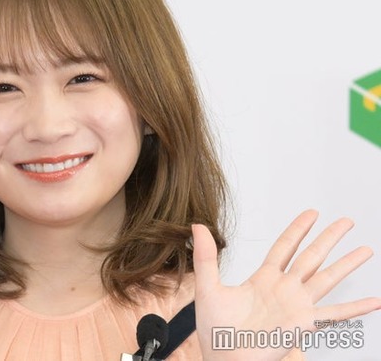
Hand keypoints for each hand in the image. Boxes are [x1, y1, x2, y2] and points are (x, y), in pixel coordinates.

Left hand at [192, 209, 380, 359]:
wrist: (223, 360)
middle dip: (329, 238)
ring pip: (327, 278)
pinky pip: (334, 314)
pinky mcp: (302, 324)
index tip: (312, 213)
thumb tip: (197, 227)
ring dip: (346, 265)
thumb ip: (206, 257)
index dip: (298, 229)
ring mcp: (296, 306)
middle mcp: (283, 289)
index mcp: (263, 278)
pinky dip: (355, 308)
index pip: (285, 247)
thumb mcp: (207, 287)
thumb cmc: (214, 330)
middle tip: (347, 222)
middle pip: (311, 256)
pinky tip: (374, 301)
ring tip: (365, 250)